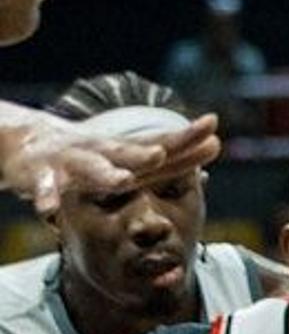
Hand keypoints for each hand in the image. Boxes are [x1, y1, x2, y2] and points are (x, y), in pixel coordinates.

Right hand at [4, 110, 221, 215]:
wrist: (27, 143)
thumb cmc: (91, 153)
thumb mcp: (132, 155)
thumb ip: (175, 156)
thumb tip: (217, 146)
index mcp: (124, 149)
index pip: (159, 142)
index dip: (185, 136)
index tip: (212, 124)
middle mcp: (100, 151)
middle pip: (125, 151)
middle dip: (143, 153)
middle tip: (161, 154)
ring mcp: (70, 161)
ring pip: (89, 168)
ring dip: (106, 174)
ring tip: (123, 179)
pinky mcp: (41, 175)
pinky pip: (44, 189)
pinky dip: (47, 197)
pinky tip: (50, 210)